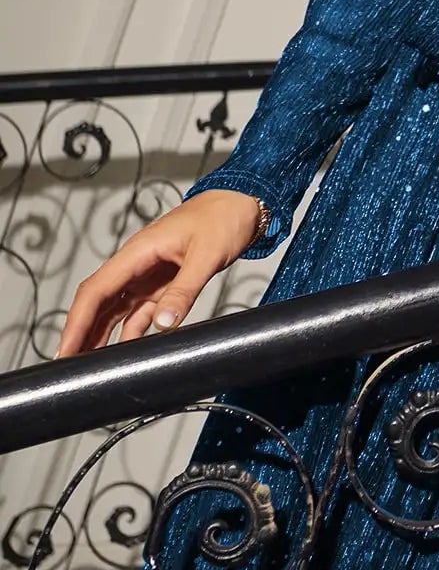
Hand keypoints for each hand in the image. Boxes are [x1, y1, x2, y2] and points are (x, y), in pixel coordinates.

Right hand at [54, 189, 265, 359]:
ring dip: (101, 335)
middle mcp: (136, 264)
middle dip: (81, 332)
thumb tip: (164, 324)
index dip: (77, 321)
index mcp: (139, 251)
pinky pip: (140, 312)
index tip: (66, 347)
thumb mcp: (206, 255)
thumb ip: (184, 291)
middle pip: (99, 302)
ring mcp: (148, 276)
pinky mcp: (163, 284)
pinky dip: (131, 331)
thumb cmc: (223, 219)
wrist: (241, 205)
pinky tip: (126, 351)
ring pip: (115, 309)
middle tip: (69, 364)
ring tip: (90, 365)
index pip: (96, 289)